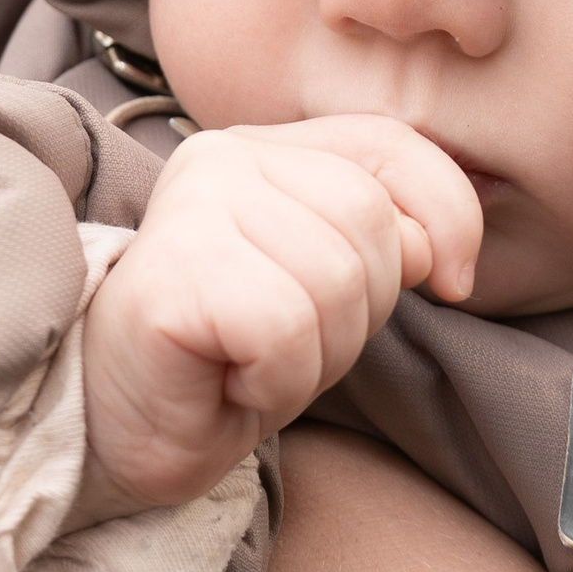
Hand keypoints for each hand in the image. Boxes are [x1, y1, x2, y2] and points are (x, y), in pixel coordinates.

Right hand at [73, 118, 479, 521]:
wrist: (119, 429)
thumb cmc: (228, 359)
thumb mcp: (329, 290)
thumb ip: (384, 240)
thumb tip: (441, 249)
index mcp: (268, 145)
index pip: (392, 143)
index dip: (449, 211)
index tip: (453, 283)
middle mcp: (225, 154)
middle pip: (372, 222)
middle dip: (362, 314)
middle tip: (293, 348)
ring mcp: (194, 204)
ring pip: (335, 281)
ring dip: (315, 358)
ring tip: (255, 366)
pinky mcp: (173, 269)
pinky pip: (286, 329)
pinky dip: (276, 381)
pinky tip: (229, 381)